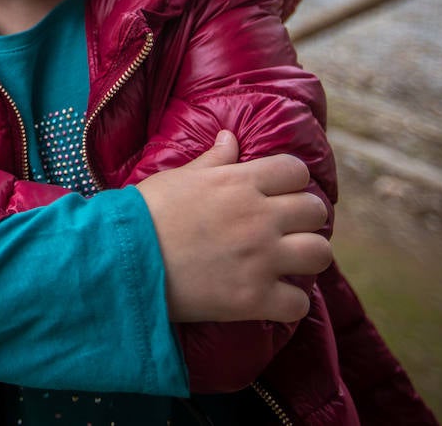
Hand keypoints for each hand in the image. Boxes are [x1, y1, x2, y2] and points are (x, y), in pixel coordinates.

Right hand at [135, 131, 331, 323]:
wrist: (121, 259)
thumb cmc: (145, 214)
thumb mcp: (179, 177)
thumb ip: (213, 159)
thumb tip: (231, 137)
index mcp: (240, 182)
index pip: (296, 171)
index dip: (291, 182)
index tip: (278, 195)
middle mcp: (258, 217)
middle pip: (315, 211)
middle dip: (303, 219)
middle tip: (284, 229)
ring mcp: (259, 259)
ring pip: (319, 254)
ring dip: (306, 258)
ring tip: (286, 262)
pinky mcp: (253, 299)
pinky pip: (299, 303)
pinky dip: (289, 302)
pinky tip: (271, 297)